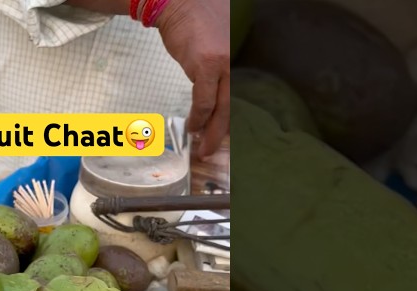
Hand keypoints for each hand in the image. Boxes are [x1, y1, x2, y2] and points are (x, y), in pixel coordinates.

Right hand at [155, 0, 229, 157]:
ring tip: (202, 147)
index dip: (229, 120)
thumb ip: (216, 67)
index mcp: (237, 60)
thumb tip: (211, 91)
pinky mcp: (206, 65)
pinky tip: (193, 128)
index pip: (236, 97)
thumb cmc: (193, 21)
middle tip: (212, 151)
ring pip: (220, 108)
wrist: (179, 3)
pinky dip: (199, 118)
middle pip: (232, 107)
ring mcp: (223, 64)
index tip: (221, 136)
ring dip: (210, 131)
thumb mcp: (213, 45)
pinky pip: (203, 101)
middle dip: (221, 133)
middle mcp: (235, 63)